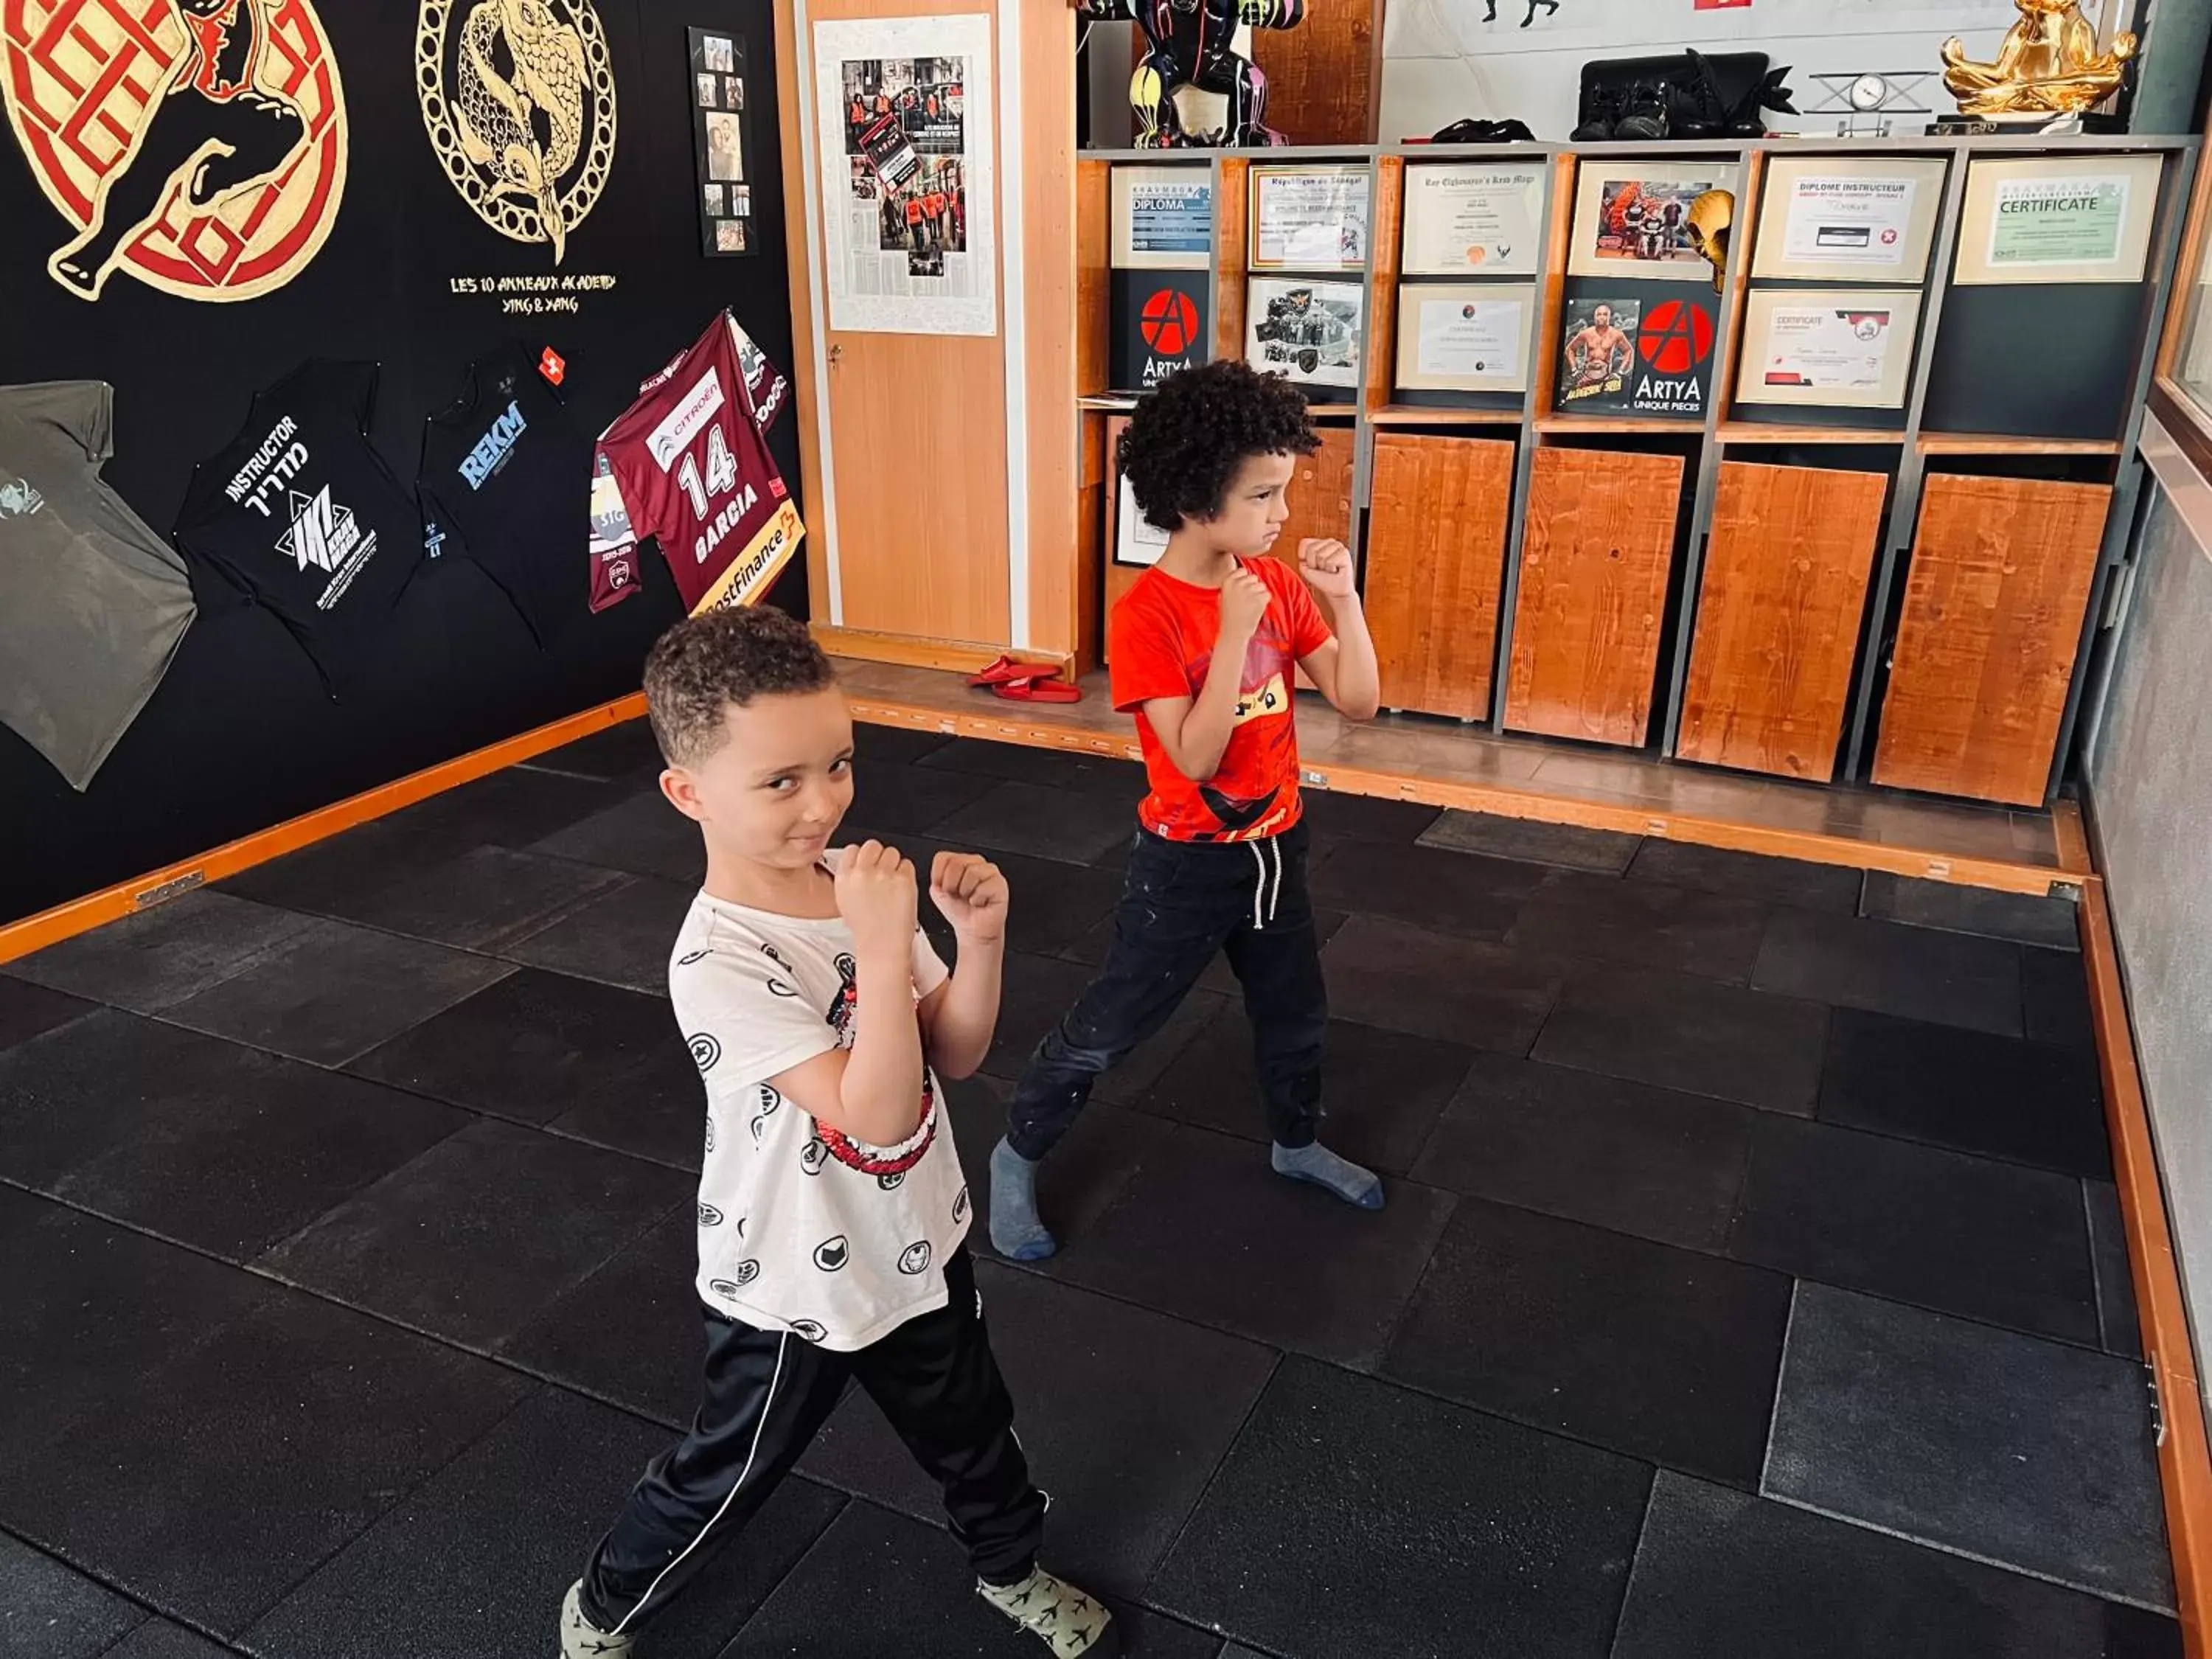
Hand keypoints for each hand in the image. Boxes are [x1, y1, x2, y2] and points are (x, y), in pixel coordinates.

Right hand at [835, 841, 917, 958]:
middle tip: (883, 874)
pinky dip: (907, 875)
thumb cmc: (866, 927)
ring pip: (892, 852)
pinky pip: (907, 865)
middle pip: (873, 845)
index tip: (867, 866)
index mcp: (844, 877)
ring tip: (892, 885)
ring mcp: (883, 875)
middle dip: (879, 856)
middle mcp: (862, 873)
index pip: (853, 849)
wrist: (882, 945)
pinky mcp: (903, 880)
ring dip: (894, 865)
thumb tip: (858, 861)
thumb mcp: (844, 899)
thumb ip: (850, 876)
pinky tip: (901, 890)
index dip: (863, 857)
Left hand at [930, 852, 1009, 942]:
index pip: (943, 857)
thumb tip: (936, 872)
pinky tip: (979, 902)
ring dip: (966, 891)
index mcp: (960, 862)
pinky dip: (977, 899)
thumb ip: (935, 877)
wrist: (972, 929)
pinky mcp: (1000, 883)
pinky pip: (983, 886)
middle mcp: (976, 863)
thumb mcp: (938, 892)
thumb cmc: (959, 910)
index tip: (943, 888)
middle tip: (958, 894)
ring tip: (969, 897)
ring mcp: (990, 871)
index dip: (939, 876)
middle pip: (956, 862)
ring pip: (972, 872)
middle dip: (952, 884)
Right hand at [1219, 565, 1270, 645]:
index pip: (1242, 571)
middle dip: (1253, 587)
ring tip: (1250, 606)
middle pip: (1254, 578)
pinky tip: (1256, 609)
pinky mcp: (1260, 599)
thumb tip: (1243, 572)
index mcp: (1228, 581)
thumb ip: (1232, 583)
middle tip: (1246, 601)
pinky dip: (1264, 602)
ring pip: (1262, 586)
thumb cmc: (1228, 616)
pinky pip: (1267, 594)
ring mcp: (1250, 591)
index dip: (1244, 581)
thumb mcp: (1223, 596)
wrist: (1234, 633)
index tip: (1241, 592)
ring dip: (1259, 595)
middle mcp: (1238, 584)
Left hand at [1299, 538, 1356, 600]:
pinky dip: (1330, 569)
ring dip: (1323, 567)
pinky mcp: (1344, 552)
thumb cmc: (1321, 579)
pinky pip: (1330, 561)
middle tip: (1322, 569)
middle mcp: (1328, 541)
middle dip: (1314, 564)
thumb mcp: (1305, 568)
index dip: (1304, 557)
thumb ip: (1302, 558)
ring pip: (1321, 555)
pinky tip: (1336, 569)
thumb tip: (1306, 553)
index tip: (1311, 565)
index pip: (1304, 543)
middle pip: (1312, 549)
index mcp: (1318, 543)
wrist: (1335, 591)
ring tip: (1329, 569)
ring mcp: (1337, 545)